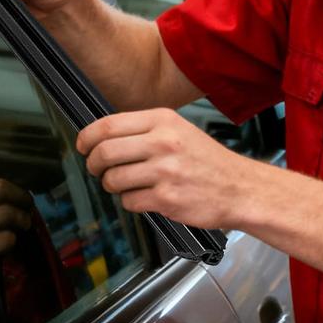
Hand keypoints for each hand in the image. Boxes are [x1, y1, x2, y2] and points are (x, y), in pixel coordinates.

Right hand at [0, 178, 34, 294]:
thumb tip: (25, 196)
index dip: (18, 192)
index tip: (26, 202)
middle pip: (1, 193)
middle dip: (21, 202)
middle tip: (27, 215)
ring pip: (6, 214)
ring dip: (21, 221)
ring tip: (22, 230)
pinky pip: (6, 238)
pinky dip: (13, 241)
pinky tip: (9, 247)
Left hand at [77, 108, 263, 230]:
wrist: (240, 188)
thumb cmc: (208, 161)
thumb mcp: (179, 130)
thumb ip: (144, 130)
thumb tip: (103, 136)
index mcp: (163, 121)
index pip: (108, 125)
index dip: (87, 137)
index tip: (83, 146)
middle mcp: (163, 143)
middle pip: (105, 152)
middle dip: (93, 164)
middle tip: (96, 169)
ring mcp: (165, 172)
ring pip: (113, 179)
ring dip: (112, 185)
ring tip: (125, 184)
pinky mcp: (167, 199)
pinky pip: (130, 201)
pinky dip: (131, 202)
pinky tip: (145, 196)